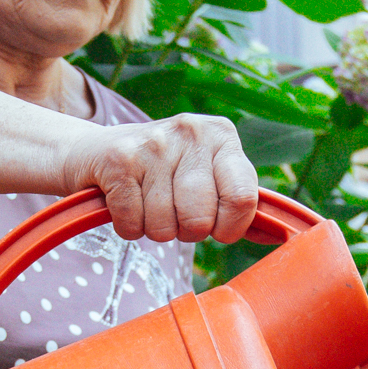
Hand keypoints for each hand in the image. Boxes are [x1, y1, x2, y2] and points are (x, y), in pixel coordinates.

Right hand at [67, 115, 259, 242]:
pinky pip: (133, 225)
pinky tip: (124, 202)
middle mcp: (191, 132)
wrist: (91, 152)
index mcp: (221, 136)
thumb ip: (238, 202)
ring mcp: (154, 144)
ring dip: (154, 228)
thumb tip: (277, 236)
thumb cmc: (160, 171)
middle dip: (185, 230)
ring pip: (165, 228)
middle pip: (201, 221)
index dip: (229, 228)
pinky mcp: (118, 160)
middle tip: (172, 209)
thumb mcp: (205, 174)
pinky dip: (128, 226)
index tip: (216, 227)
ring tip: (146, 202)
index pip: (243, 198)